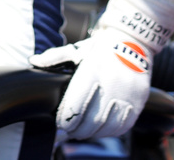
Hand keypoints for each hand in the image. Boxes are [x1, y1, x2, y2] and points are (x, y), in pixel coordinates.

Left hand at [29, 26, 152, 140]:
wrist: (133, 40)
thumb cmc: (100, 47)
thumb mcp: (77, 49)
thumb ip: (54, 57)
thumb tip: (33, 61)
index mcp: (92, 71)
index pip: (76, 105)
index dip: (66, 119)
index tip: (61, 124)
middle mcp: (111, 84)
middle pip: (92, 120)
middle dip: (78, 130)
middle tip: (70, 132)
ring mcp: (128, 93)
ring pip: (109, 125)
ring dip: (94, 134)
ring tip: (84, 133)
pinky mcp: (139, 99)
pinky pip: (125, 124)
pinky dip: (112, 131)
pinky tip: (102, 130)